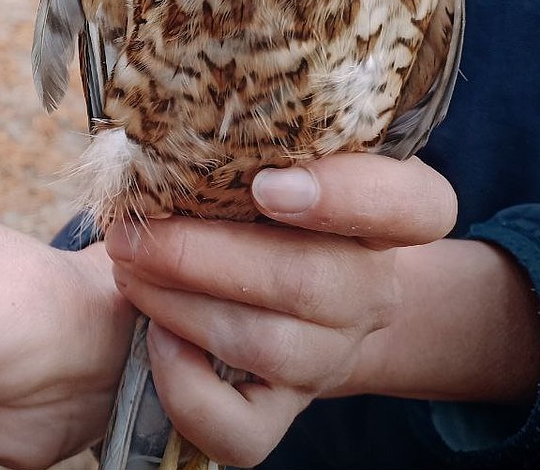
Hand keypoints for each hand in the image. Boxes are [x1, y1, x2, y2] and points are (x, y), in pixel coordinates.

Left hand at [105, 153, 459, 466]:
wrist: (294, 294)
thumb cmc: (266, 208)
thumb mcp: (280, 161)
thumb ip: (255, 141)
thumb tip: (171, 111)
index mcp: (386, 217)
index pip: (413, 206)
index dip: (346, 197)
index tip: (268, 184)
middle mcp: (371, 290)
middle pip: (308, 281)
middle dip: (201, 255)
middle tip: (131, 230)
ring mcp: (331, 357)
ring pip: (262, 345)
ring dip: (174, 303)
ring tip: (125, 267)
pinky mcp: (284, 413)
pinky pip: (239, 429)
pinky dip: (184, 387)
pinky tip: (154, 341)